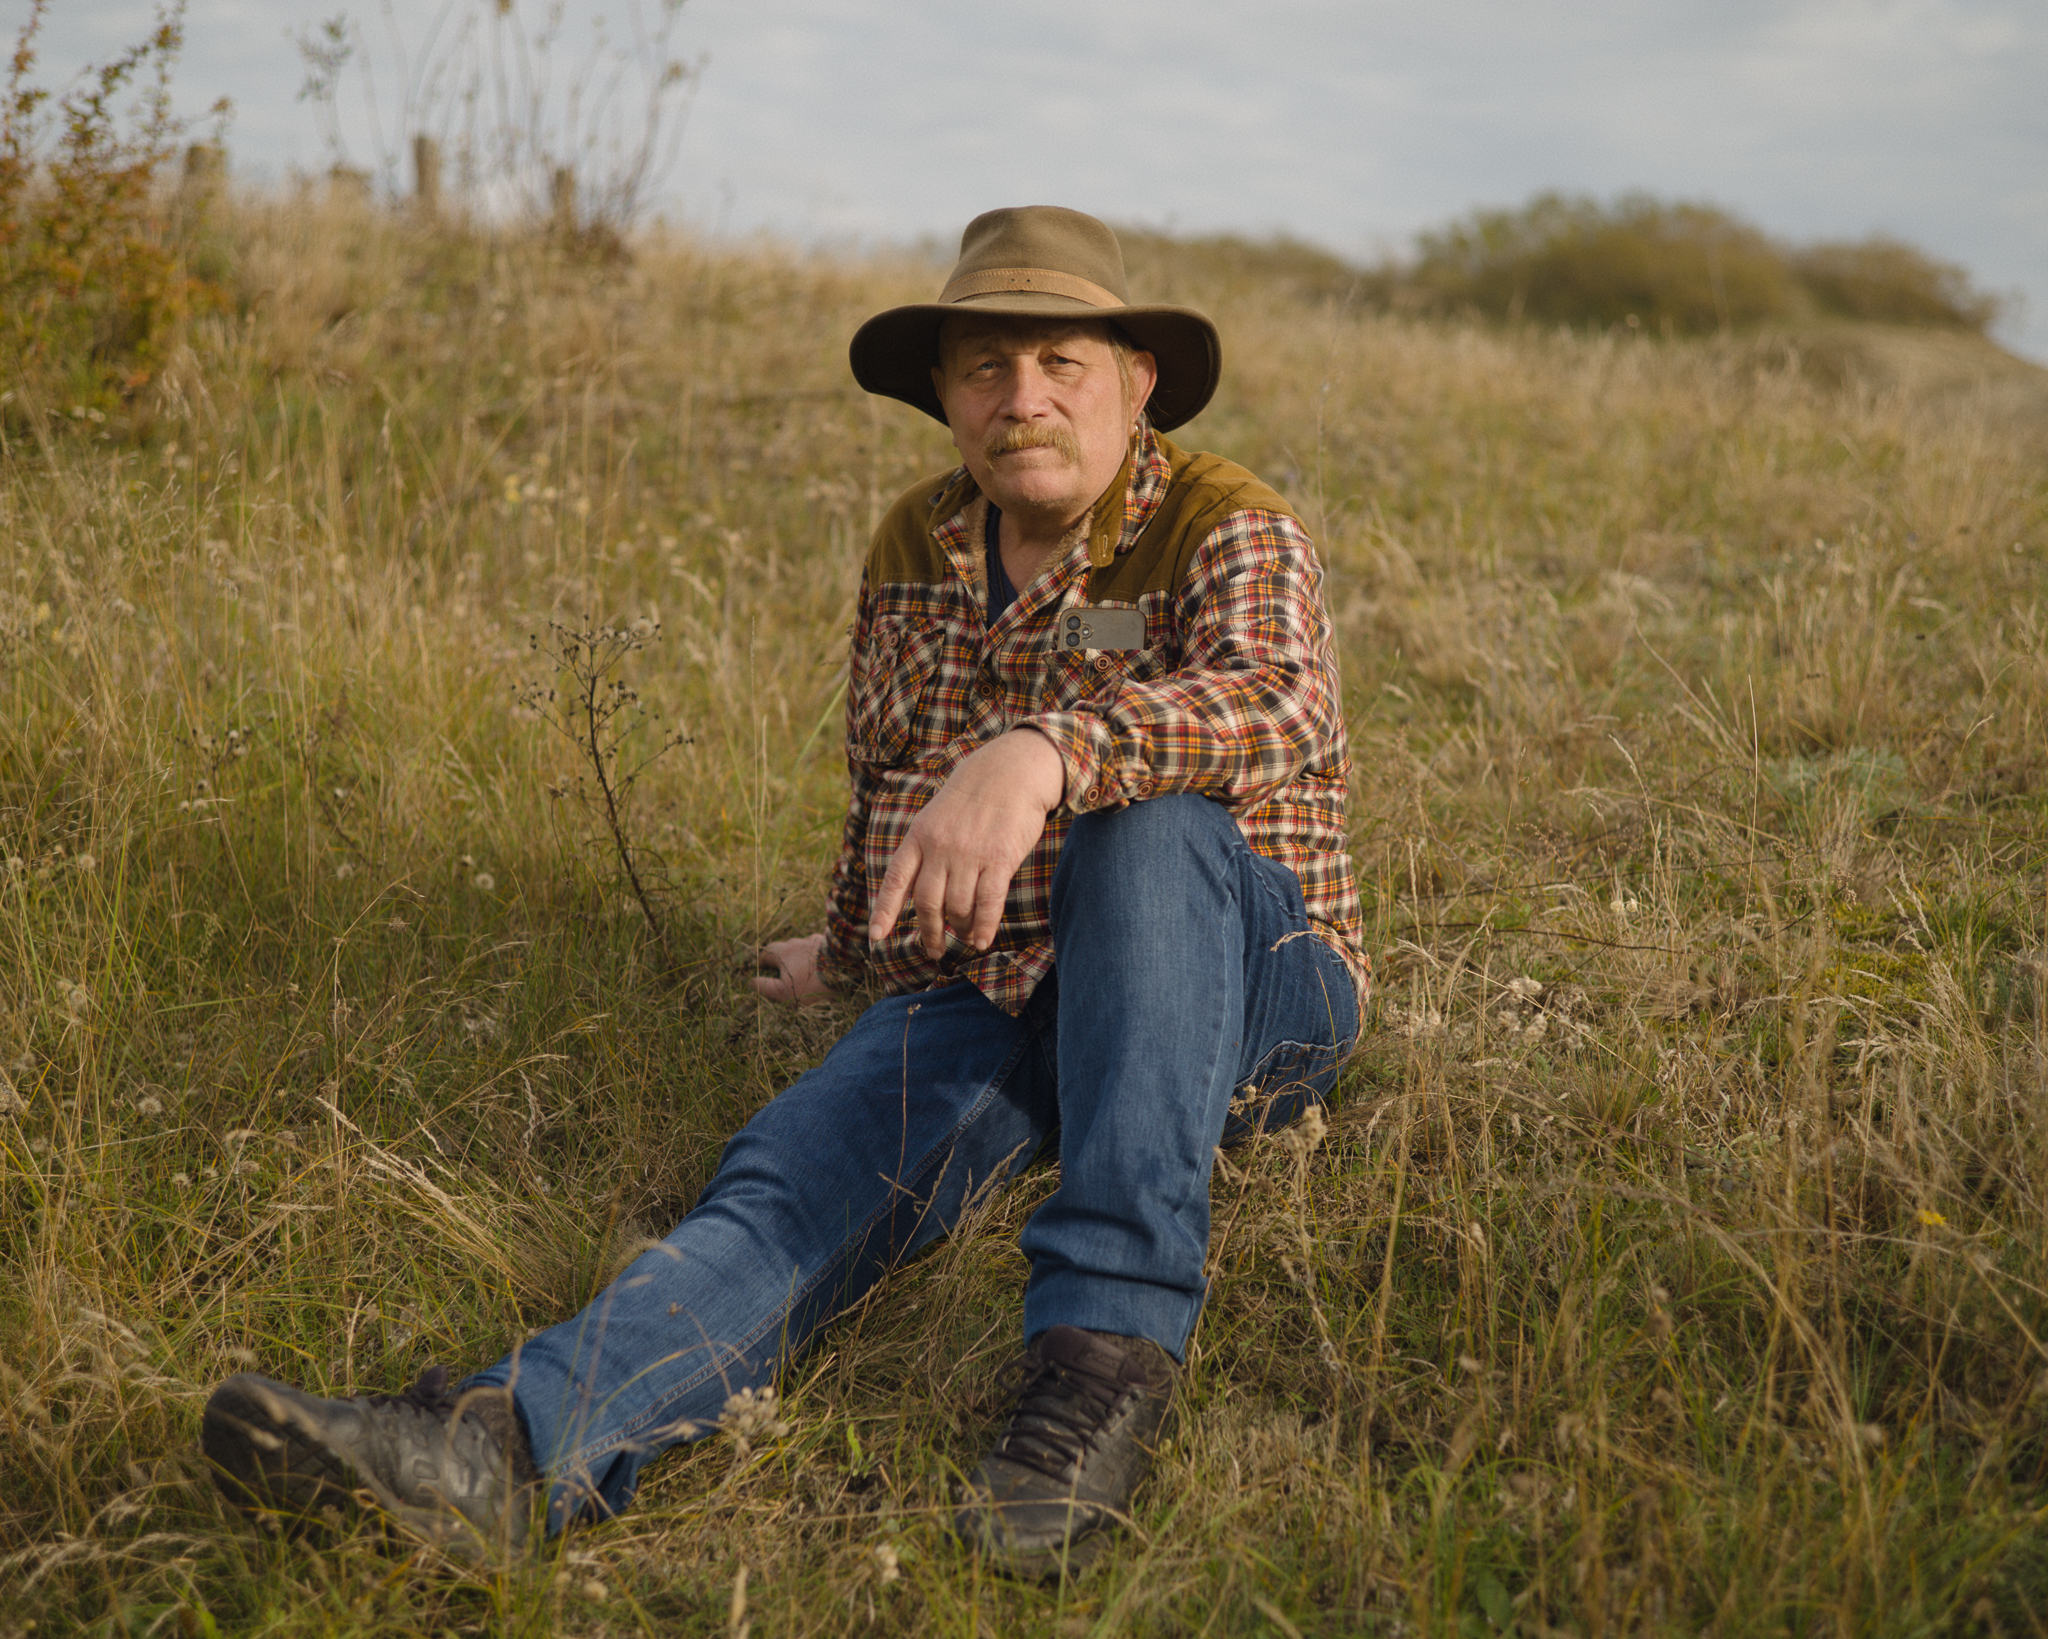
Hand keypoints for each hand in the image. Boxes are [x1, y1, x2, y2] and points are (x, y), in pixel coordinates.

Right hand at [752, 932, 830, 1005]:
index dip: (764, 960)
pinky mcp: (832, 943)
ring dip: (802, 953)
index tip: (763, 967)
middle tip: (784, 967)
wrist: (844, 970)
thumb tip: (751, 982)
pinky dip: (819, 952)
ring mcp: (816, 941)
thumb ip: (766, 987)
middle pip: (786, 946)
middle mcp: (798, 943)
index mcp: (784, 953)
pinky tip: (824, 961)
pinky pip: (822, 946)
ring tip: (806, 965)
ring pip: (804, 945)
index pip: (768, 952)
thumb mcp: (784, 992)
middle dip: (783, 955)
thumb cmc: (811, 984)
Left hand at [868, 729, 1065, 958]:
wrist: (1012, 770)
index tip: (876, 936)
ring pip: (958, 908)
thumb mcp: (937, 817)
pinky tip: (982, 941)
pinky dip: (984, 927)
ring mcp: (969, 854)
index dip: (885, 911)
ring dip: (961, 929)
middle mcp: (940, 847)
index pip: (896, 880)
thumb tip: (925, 894)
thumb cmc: (975, 797)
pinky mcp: (999, 859)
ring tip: (965, 937)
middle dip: (929, 932)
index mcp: (920, 836)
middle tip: (933, 950)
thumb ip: (926, 851)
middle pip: (927, 903)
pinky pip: (988, 903)